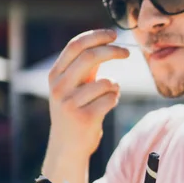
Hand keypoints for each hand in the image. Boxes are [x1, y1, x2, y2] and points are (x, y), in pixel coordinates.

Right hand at [48, 29, 129, 156]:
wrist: (67, 147)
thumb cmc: (74, 113)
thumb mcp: (71, 88)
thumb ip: (83, 68)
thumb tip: (105, 43)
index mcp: (55, 75)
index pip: (75, 45)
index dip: (97, 36)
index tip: (114, 34)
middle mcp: (59, 88)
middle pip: (90, 56)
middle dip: (113, 51)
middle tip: (127, 52)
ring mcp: (70, 104)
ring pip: (105, 82)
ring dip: (115, 85)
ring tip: (110, 94)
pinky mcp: (84, 118)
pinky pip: (110, 99)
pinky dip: (115, 99)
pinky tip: (107, 106)